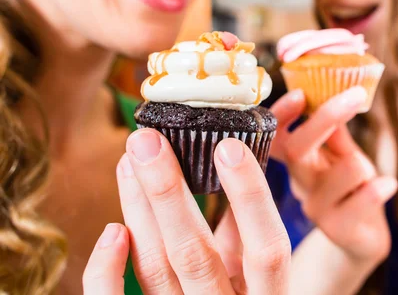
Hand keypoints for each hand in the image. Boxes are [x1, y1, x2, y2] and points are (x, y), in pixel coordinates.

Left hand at [83, 130, 290, 293]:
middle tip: (148, 142)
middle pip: (195, 254)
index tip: (228, 148)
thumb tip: (236, 175)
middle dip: (169, 192)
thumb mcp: (259, 280)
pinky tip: (113, 230)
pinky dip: (106, 268)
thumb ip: (248, 240)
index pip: (266, 250)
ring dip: (138, 210)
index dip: (250, 199)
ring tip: (129, 162)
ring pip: (154, 268)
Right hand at [270, 88, 397, 263]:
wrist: (361, 238)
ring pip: (342, 171)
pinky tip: (387, 185)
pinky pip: (363, 200)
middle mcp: (301, 184)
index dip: (281, 115)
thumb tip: (329, 91)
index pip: (276, 136)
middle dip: (325, 119)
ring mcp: (317, 208)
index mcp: (299, 161)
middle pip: (298, 150)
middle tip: (354, 95)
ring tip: (371, 174)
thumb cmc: (350, 188)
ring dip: (364, 163)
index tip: (300, 94)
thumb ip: (335, 130)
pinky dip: (379, 188)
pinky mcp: (338, 229)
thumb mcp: (342, 154)